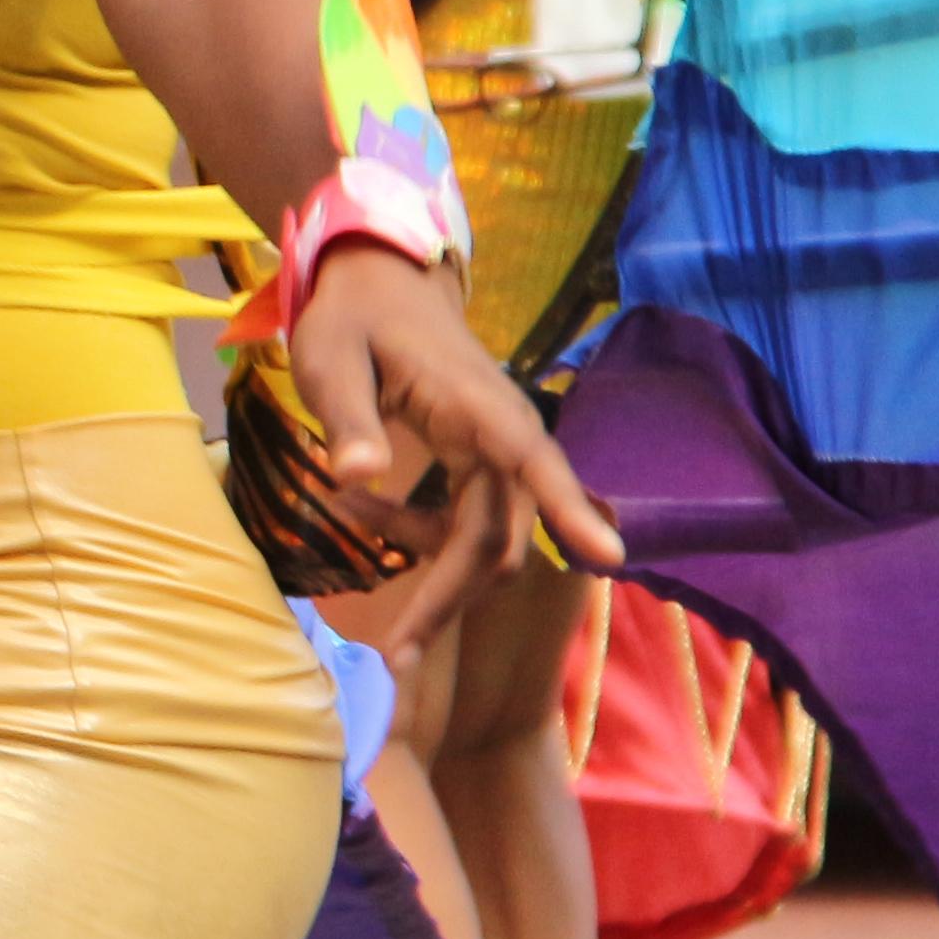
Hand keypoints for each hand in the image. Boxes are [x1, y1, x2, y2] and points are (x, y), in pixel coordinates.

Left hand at [288, 243, 620, 648]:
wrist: (380, 283)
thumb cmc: (354, 317)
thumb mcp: (330, 358)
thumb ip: (347, 418)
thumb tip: (353, 479)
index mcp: (478, 406)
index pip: (535, 462)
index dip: (571, 509)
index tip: (608, 558)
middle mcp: (503, 436)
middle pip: (499, 535)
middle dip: (452, 598)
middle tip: (395, 655)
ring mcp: (497, 454)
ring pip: (488, 540)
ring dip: (434, 573)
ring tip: (350, 527)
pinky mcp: (482, 465)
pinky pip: (470, 523)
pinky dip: (424, 538)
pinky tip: (365, 515)